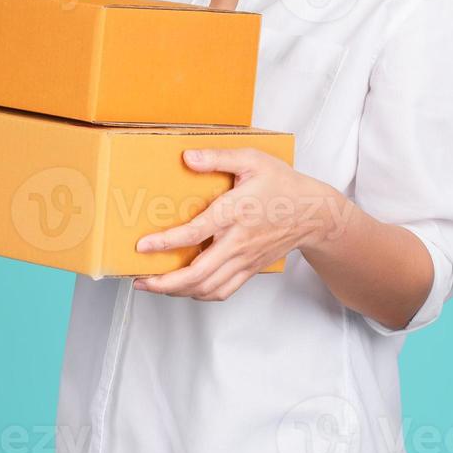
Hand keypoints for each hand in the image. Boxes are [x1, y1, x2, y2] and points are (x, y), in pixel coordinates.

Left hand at [131, 147, 345, 300]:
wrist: (313, 213)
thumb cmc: (282, 184)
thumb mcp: (252, 160)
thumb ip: (218, 157)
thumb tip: (187, 157)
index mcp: (235, 212)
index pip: (196, 233)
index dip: (166, 243)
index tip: (142, 247)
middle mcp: (238, 241)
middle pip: (198, 273)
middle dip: (164, 282)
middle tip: (139, 280)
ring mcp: (244, 259)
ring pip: (208, 287)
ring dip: (178, 291)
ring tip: (153, 286)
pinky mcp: (249, 269)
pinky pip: (222, 290)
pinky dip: (200, 295)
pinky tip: (184, 289)